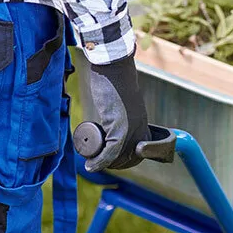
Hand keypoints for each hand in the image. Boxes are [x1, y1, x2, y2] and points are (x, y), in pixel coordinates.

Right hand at [84, 53, 150, 171]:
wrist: (113, 67)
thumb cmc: (114, 80)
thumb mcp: (122, 100)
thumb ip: (122, 107)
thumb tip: (114, 112)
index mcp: (142, 123)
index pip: (139, 153)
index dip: (124, 160)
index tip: (109, 160)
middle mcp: (140, 129)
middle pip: (129, 158)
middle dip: (113, 165)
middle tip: (96, 161)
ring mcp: (132, 129)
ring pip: (119, 158)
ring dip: (104, 164)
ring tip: (91, 162)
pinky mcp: (120, 127)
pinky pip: (111, 153)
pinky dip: (100, 161)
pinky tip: (90, 164)